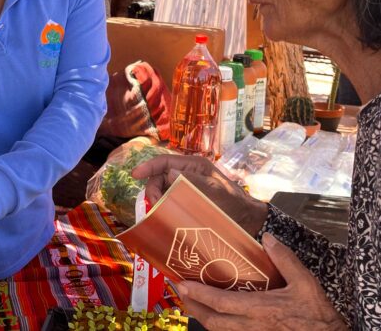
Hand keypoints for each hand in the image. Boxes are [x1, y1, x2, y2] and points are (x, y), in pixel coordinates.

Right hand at [131, 155, 267, 236]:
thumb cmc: (232, 202)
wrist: (245, 219)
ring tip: (159, 211)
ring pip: (163, 188)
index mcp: (194, 165)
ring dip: (157, 198)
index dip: (148, 166)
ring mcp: (187, 186)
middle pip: (160, 176)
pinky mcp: (188, 198)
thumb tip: (169, 173)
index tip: (134, 175)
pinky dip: (163, 204)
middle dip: (153, 188)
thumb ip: (191, 180)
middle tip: (154, 205)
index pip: (165, 161)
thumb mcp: (213, 189)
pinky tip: (163, 214)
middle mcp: (188, 173)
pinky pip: (170, 198)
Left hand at [176, 234, 346, 330]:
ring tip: (192, 301)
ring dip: (202, 316)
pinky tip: (216, 313)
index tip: (183, 284)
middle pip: (212, 321)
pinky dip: (218, 324)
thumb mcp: (305, 281)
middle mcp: (252, 325)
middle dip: (193, 306)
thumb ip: (285, 258)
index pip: (221, 303)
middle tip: (181, 291)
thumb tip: (267, 238)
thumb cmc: (317, 312)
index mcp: (260, 309)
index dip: (200, 294)